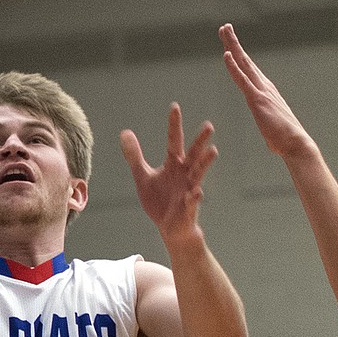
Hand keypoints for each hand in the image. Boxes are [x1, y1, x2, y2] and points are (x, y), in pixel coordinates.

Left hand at [120, 103, 217, 246]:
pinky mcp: (188, 208)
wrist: (169, 229)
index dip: (174, 125)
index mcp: (174, 165)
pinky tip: (197, 192)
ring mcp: (188, 190)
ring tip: (213, 151)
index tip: (175, 107)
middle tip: (209, 125)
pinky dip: (194, 197)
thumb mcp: (143, 176)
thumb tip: (124, 132)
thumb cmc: (159, 202)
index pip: (174, 141)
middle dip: (200, 140)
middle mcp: (184, 174)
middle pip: (193, 154)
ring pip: (199, 173)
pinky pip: (192, 201)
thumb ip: (135, 156)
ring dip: (205, 163)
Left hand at [219, 24, 314, 160]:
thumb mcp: (271, 126)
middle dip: (234, 42)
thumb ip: (267, 122)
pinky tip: (226, 55)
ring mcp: (261, 91)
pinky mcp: (257, 100)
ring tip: (224, 30)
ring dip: (232, 46)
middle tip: (225, 27)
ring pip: (243, 63)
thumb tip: (270, 130)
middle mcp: (264, 86)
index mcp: (266, 91)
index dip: (238, 54)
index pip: (248, 69)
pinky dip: (233, 66)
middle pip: (245, 60)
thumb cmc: (284, 140)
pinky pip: (242, 80)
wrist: (295, 143)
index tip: (229, 43)